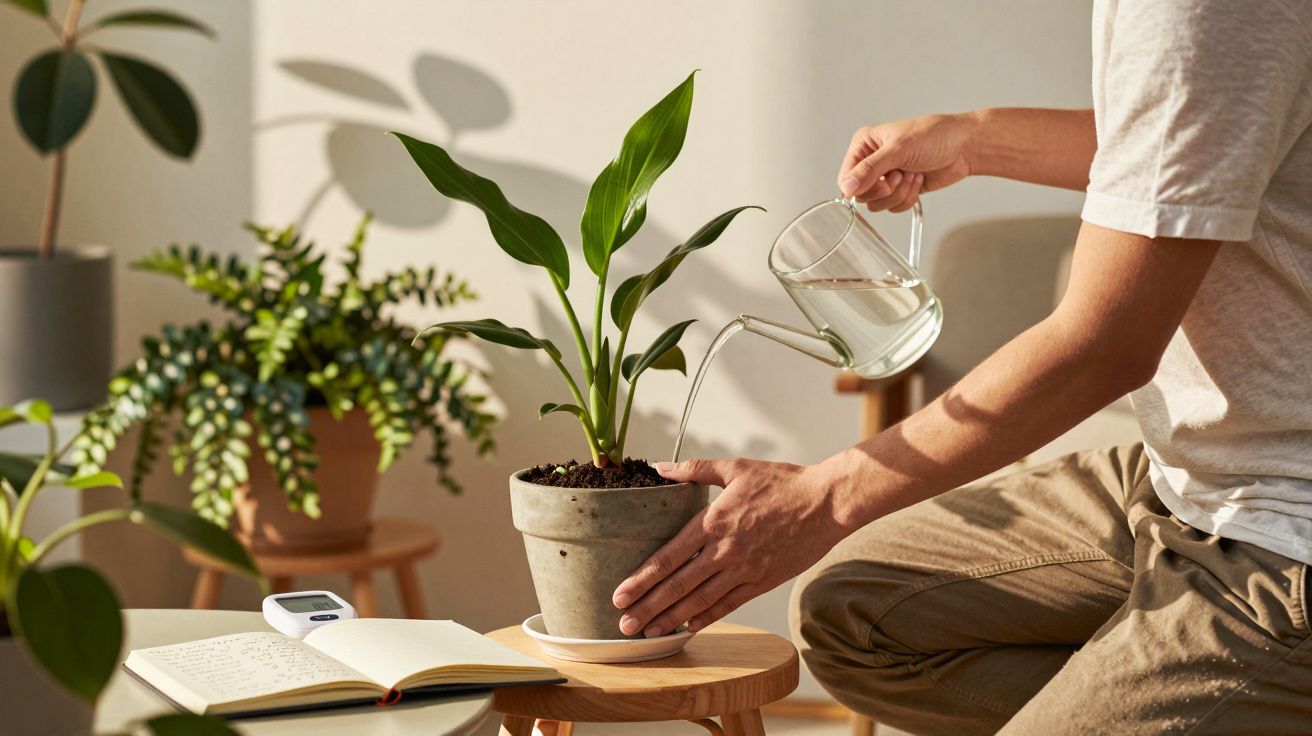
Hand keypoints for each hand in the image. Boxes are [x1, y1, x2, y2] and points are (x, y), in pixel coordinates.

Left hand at [612, 458, 848, 637]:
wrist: (825, 502)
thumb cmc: (781, 482)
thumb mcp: (735, 468)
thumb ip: (695, 470)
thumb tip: (661, 467)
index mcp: (712, 522)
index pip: (668, 557)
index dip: (641, 579)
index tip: (619, 594)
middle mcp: (724, 550)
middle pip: (677, 585)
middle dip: (648, 607)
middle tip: (624, 624)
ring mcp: (744, 569)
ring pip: (700, 601)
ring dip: (671, 619)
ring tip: (648, 633)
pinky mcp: (762, 581)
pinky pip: (729, 604)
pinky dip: (707, 618)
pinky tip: (688, 628)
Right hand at [838, 112, 977, 211]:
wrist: (964, 147)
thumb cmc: (934, 136)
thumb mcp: (898, 150)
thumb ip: (869, 169)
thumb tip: (847, 188)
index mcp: (864, 145)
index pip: (846, 178)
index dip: (860, 187)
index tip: (880, 183)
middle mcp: (872, 162)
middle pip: (862, 194)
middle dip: (886, 189)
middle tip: (900, 174)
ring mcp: (886, 177)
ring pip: (878, 204)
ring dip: (899, 193)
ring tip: (912, 174)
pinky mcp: (900, 189)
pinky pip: (894, 207)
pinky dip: (909, 197)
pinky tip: (918, 179)